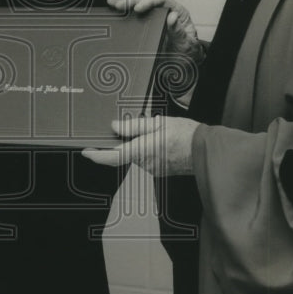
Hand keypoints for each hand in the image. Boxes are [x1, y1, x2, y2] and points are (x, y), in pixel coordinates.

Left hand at [81, 115, 198, 175]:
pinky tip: (161, 141)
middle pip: (125, 153)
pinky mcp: (159, 170)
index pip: (113, 157)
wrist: (205, 151)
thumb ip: (134, 126)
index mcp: (142, 150)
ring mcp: (152, 169)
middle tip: (136, 129)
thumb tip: (115, 127)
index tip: (86, 152)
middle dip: (125, 142)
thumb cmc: (186, 135)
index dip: (97, 156)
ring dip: (139, 145)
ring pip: (136, 155)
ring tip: (156, 133)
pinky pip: (146, 159)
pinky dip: (147, 150)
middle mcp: (145, 163)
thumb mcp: (158, 123)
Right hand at [107, 0, 204, 63]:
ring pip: (140, 6)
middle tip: (120, 5)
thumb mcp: (186, 44)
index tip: (138, 9)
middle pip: (147, 0)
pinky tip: (114, 11)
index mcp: (177, 13)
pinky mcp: (147, 28)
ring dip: (126, 4)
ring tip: (113, 3)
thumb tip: (173, 17)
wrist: (184, 67)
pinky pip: (136, 17)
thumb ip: (179, 31)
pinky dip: (124, 14)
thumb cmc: (188, 54)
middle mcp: (166, 13)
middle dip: (132, 1)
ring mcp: (156, 20)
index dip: (148, 1)